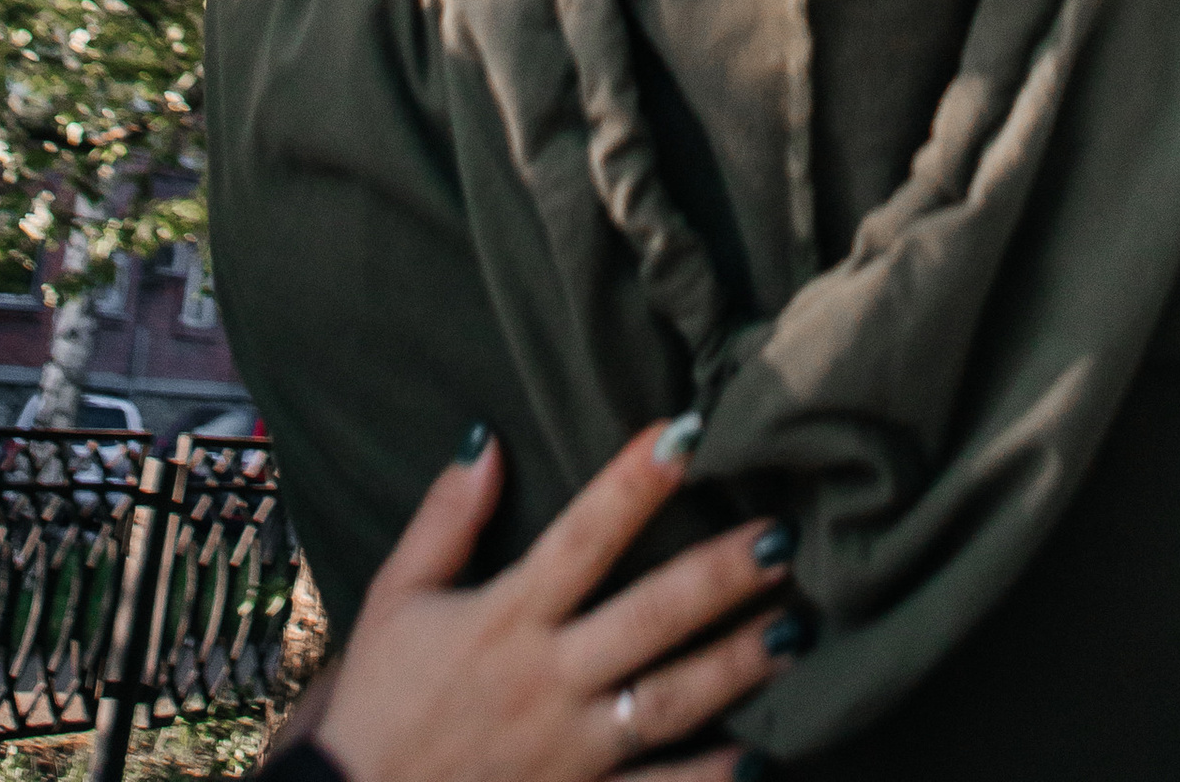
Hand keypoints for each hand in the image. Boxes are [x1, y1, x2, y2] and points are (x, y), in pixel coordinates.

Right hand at [312, 420, 790, 781]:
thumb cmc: (378, 701)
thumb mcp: (397, 598)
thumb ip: (445, 518)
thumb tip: (490, 436)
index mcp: (506, 618)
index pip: (582, 536)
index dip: (634, 483)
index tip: (688, 432)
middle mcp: (547, 681)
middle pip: (649, 619)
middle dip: (721, 578)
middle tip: (785, 539)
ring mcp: (570, 752)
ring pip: (670, 703)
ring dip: (738, 667)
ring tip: (801, 630)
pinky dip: (710, 779)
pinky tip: (762, 754)